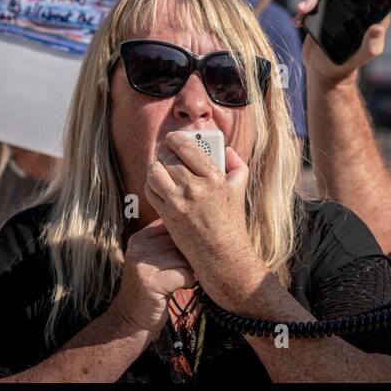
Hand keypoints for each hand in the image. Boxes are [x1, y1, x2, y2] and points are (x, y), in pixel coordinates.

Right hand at [110, 220, 196, 335]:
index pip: (174, 224)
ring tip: (180, 279)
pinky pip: (184, 275)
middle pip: (180, 240)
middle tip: (187, 268)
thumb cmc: (154, 286)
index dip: (189, 237)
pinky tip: (180, 287)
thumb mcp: (155, 259)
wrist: (132, 319)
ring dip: (189, 270)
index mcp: (141, 237)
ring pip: (183, 258)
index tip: (191, 251)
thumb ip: (170, 242)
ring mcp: (142, 264)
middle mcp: (139, 247)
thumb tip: (206, 224)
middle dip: (190, 255)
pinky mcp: (150, 282)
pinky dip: (188, 282)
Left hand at [145, 132, 267, 307]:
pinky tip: (159, 183)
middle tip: (166, 151)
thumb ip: (236, 162)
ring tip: (161, 166)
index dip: (175, 138)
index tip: (173, 137)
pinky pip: (150, 190)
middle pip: (167, 158)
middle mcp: (194, 188)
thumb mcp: (240, 187)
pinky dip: (152, 183)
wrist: (221, 252)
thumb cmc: (232, 219)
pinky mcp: (167, 215)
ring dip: (155, 166)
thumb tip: (226, 148)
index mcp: (213, 177)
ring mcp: (178, 203)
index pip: (186, 147)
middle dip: (165, 151)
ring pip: (154, 172)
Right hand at [293, 0, 389, 84]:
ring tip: (300, 11)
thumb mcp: (362, 56)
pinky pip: (311, 4)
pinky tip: (297, 21)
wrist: (325, 72)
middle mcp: (353, 6)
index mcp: (368, 11)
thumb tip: (378, 28)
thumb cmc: (348, 64)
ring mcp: (336, 8)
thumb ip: (372, 44)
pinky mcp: (321, 13)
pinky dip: (302, 10)